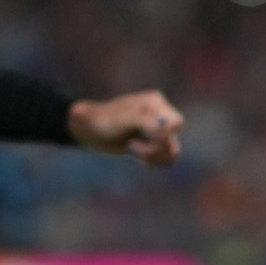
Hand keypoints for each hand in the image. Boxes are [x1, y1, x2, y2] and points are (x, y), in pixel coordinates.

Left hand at [71, 89, 186, 166]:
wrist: (90, 129)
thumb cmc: (103, 120)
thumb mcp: (122, 119)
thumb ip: (144, 121)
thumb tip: (164, 128)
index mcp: (155, 103)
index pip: (175, 123)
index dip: (161, 136)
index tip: (137, 137)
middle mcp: (161, 115)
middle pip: (174, 139)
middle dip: (155, 148)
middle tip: (131, 146)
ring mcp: (159, 130)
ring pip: (172, 151)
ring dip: (152, 156)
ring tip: (131, 149)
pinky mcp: (155, 144)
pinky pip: (167, 159)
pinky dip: (153, 161)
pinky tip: (136, 155)